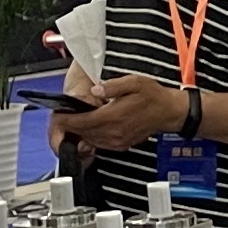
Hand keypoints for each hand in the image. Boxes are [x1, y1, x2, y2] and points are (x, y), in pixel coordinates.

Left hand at [48, 74, 190, 160]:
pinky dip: (91, 137)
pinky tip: (90, 128)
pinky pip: (100, 144)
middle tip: (62, 118)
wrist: (169, 112)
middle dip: (71, 126)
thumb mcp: (134, 82)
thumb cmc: (153, 96)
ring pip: (89, 140)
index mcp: (113, 116)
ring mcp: (117, 141)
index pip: (82, 122)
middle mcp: (114, 132)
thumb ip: (113, 86)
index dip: (67, 120)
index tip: (58, 115)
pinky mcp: (121, 145)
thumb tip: (96, 88)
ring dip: (80, 132)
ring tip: (73, 122)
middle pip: (83, 133)